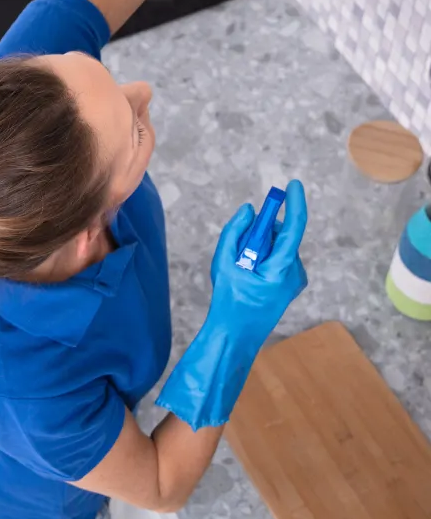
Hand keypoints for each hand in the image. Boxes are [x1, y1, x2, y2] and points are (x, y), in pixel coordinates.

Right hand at [156, 180, 307, 428]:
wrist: (237, 335)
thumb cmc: (229, 299)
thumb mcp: (224, 262)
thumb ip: (235, 232)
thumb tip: (250, 211)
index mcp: (282, 267)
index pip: (294, 227)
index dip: (295, 203)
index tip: (293, 184)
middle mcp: (295, 272)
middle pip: (281, 236)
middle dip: (262, 231)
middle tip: (239, 244)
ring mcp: (295, 279)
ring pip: (278, 246)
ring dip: (259, 245)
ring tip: (239, 265)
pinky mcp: (290, 283)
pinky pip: (278, 257)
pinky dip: (262, 255)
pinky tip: (247, 271)